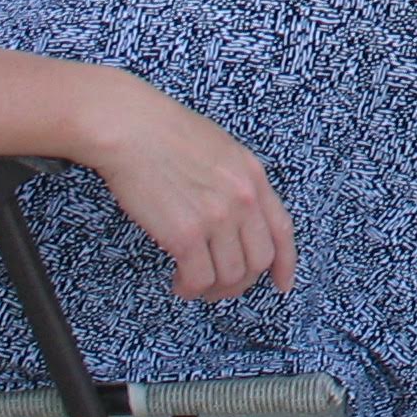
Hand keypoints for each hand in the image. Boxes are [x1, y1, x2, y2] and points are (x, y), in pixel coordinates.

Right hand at [84, 76, 295, 302]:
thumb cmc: (165, 132)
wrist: (131, 127)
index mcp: (253, 175)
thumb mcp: (221, 148)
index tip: (282, 283)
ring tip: (194, 283)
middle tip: (221, 285)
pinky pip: (199, 279)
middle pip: (259, 260)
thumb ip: (237, 182)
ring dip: (213, 288)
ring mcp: (216, 217)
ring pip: (230, 275)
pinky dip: (190, 288)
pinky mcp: (185, 234)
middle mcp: (242, 198)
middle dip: (242, 281)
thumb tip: (239, 218)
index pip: (282, 230)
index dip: (285, 263)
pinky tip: (178, 282)